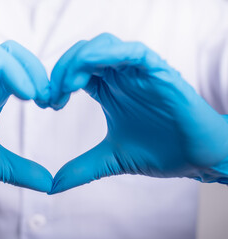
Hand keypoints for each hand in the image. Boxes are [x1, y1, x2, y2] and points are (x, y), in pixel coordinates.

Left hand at [49, 33, 227, 193]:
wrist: (196, 158)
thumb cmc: (159, 151)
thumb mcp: (111, 159)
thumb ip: (82, 169)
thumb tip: (52, 187)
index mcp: (107, 90)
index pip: (75, 72)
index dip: (57, 82)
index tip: (48, 103)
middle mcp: (120, 77)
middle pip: (83, 54)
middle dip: (63, 69)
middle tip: (54, 95)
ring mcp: (139, 73)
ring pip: (105, 45)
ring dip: (82, 59)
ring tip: (71, 84)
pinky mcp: (160, 72)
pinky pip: (135, 52)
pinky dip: (112, 53)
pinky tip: (93, 65)